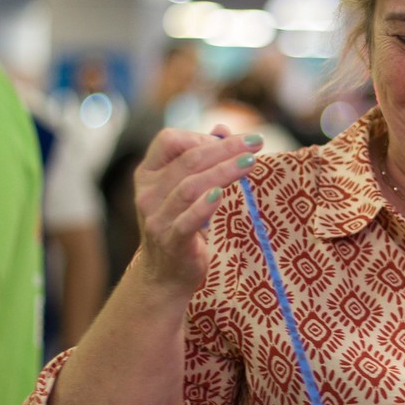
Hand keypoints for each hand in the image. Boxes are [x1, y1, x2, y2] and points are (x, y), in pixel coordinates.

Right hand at [133, 125, 261, 293]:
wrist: (166, 274)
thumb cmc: (180, 224)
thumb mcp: (185, 189)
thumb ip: (201, 159)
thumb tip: (223, 130)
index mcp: (148, 174)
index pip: (168, 140)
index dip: (200, 136)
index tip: (229, 140)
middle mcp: (148, 193)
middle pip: (188, 160)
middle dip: (225, 149)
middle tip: (256, 142)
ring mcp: (156, 218)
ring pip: (191, 186)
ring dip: (224, 171)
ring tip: (251, 162)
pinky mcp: (170, 241)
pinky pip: (188, 221)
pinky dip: (205, 206)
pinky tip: (222, 194)